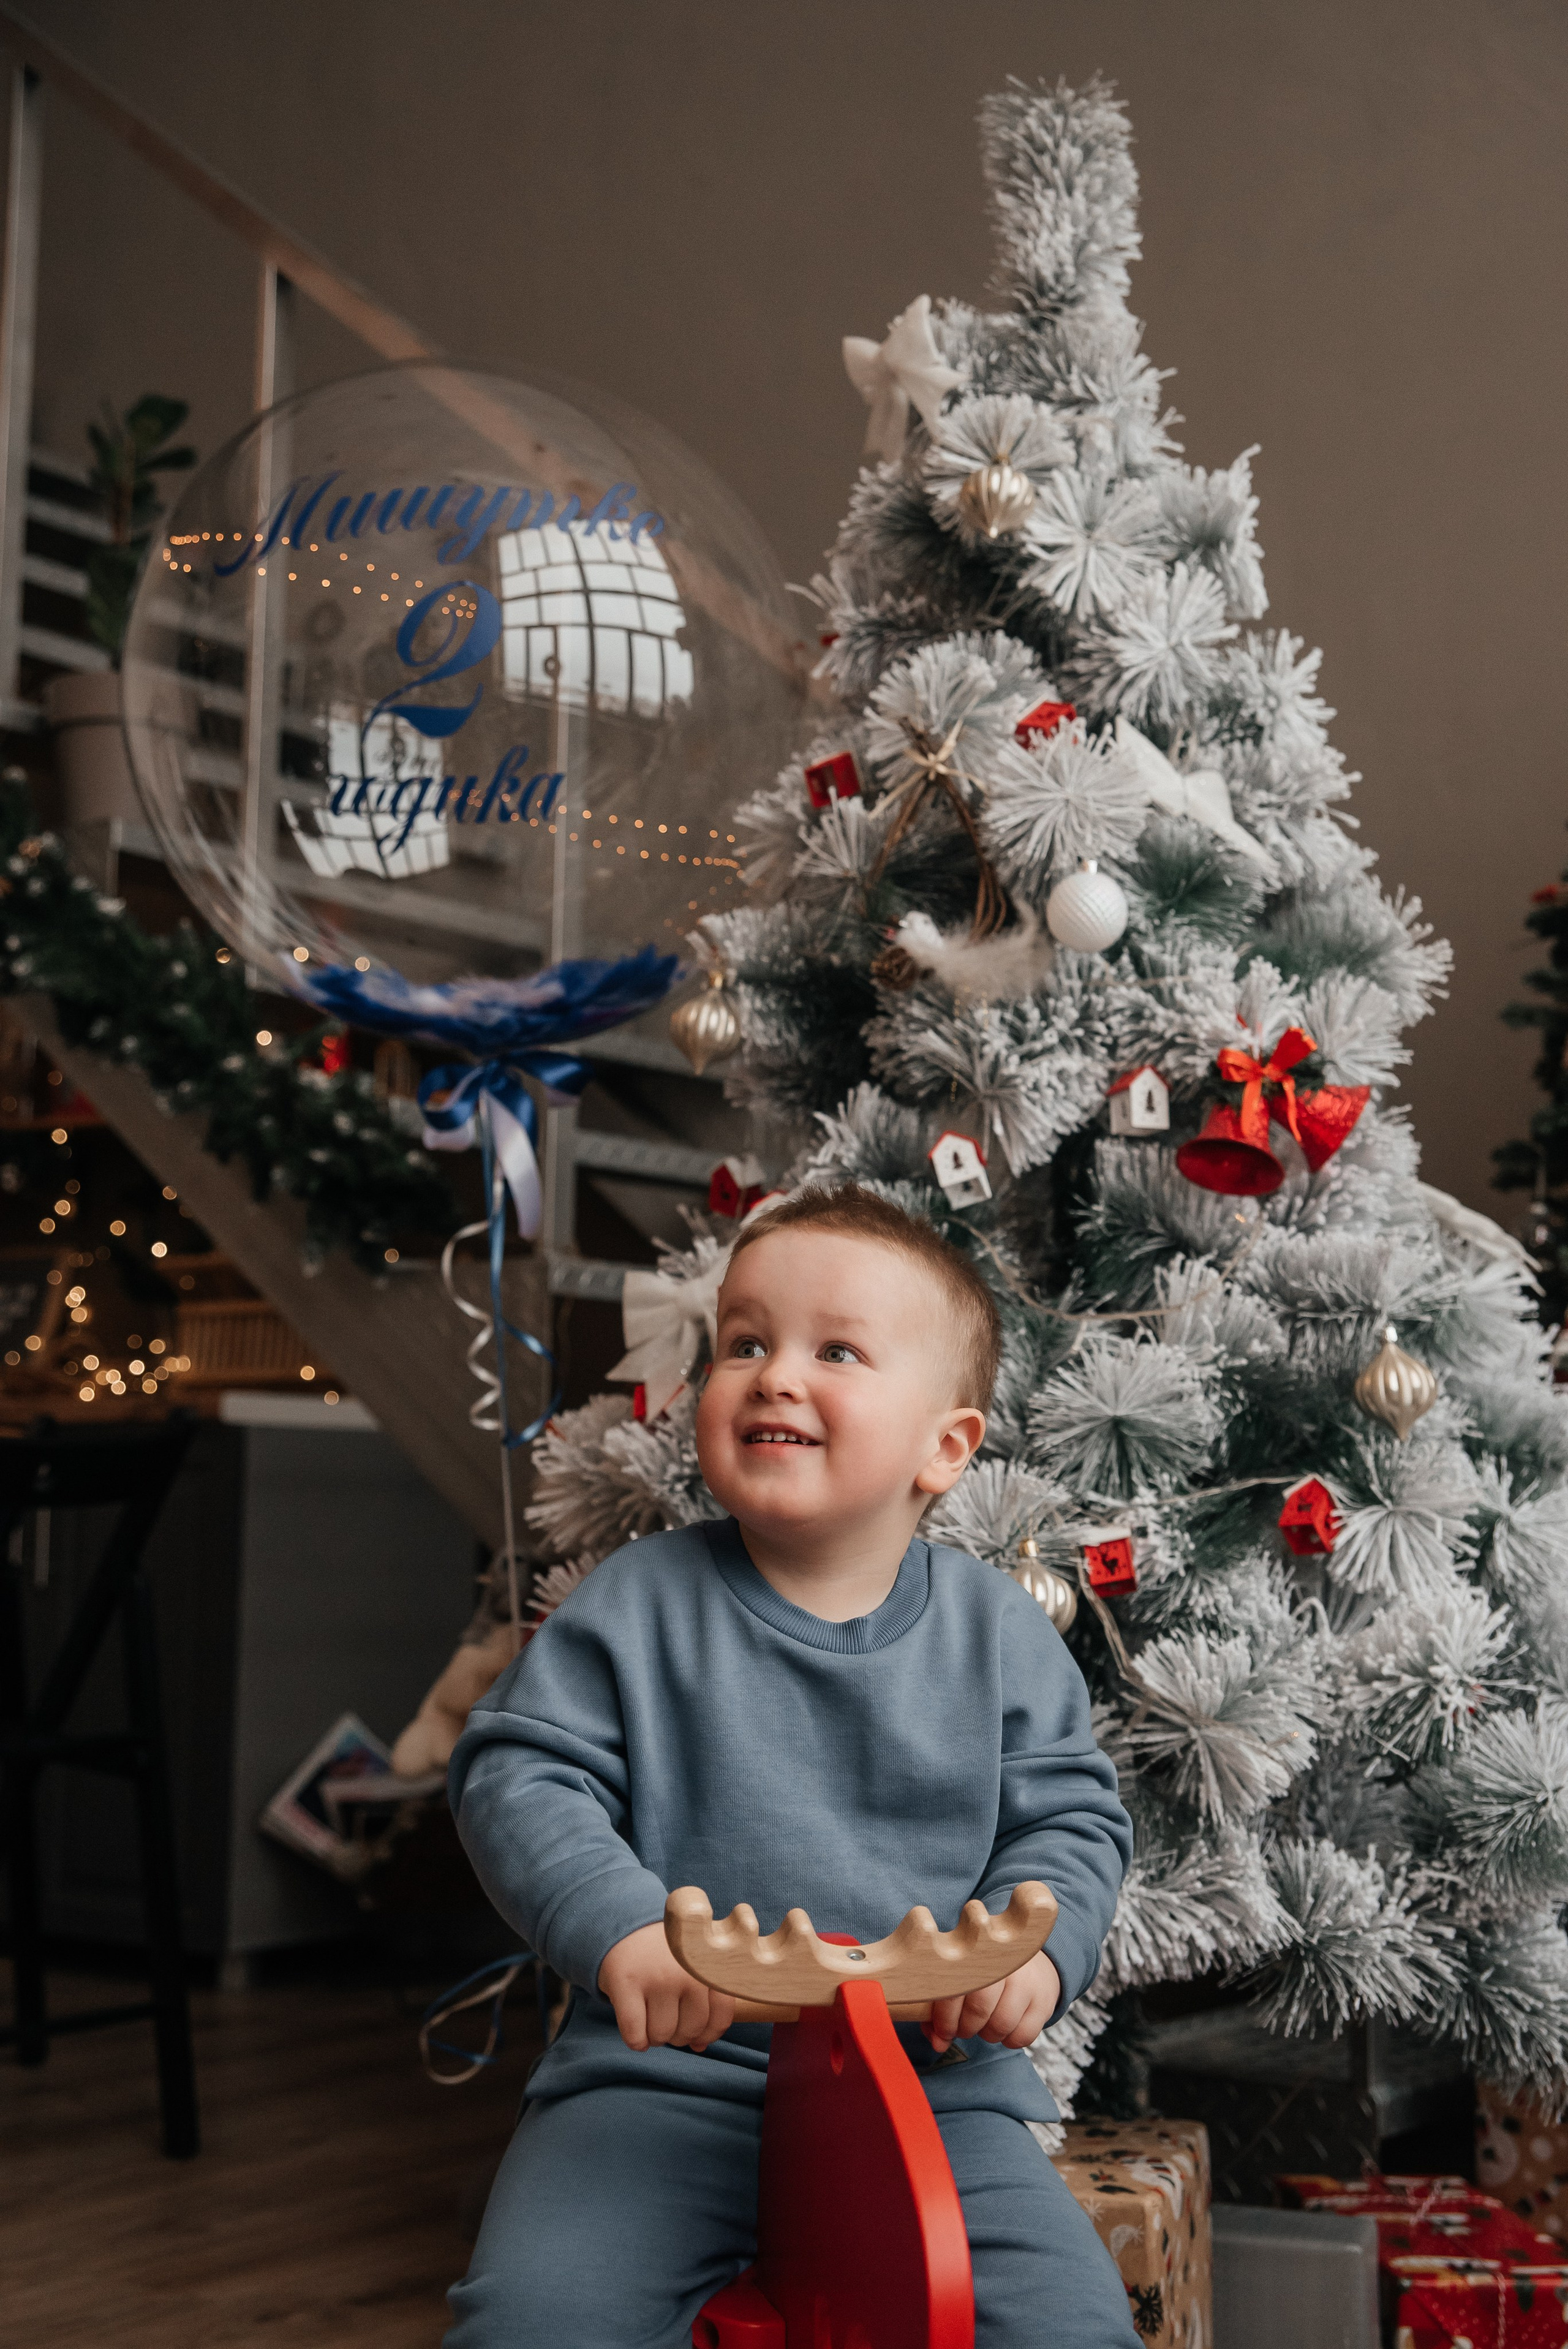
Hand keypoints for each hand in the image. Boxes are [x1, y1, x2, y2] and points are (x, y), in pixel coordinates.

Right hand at [598, 1922, 736, 2053]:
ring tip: (650, 2015)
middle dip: (677, 2034)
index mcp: (710, 1965)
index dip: (706, 2033)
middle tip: (666, 2015)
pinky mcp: (626, 1982)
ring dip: (654, 2036)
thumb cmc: (667, 1958)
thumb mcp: (694, 1969)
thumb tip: (699, 2047)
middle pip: (689, 2031)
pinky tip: (635, 2026)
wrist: (627, 1926)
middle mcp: (687, 1970)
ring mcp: (657, 1976)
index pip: (719, 2018)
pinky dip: (635, 2040)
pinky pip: (635, 2034)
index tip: (693, 2027)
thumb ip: (704, 2006)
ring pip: (661, 2035)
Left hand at [923, 1950, 1060, 2055]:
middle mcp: (1004, 1963)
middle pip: (979, 2009)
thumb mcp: (961, 1982)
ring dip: (988, 2034)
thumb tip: (938, 2044)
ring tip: (985, 2024)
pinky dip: (1010, 2040)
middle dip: (965, 2028)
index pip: (955, 1990)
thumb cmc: (986, 1976)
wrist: (1031, 1964)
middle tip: (963, 2028)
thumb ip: (942, 2012)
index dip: (945, 2018)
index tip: (942, 2030)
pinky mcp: (1043, 2001)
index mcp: (976, 1952)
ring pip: (1001, 2025)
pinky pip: (1022, 2036)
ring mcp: (1027, 1981)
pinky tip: (1006, 2027)